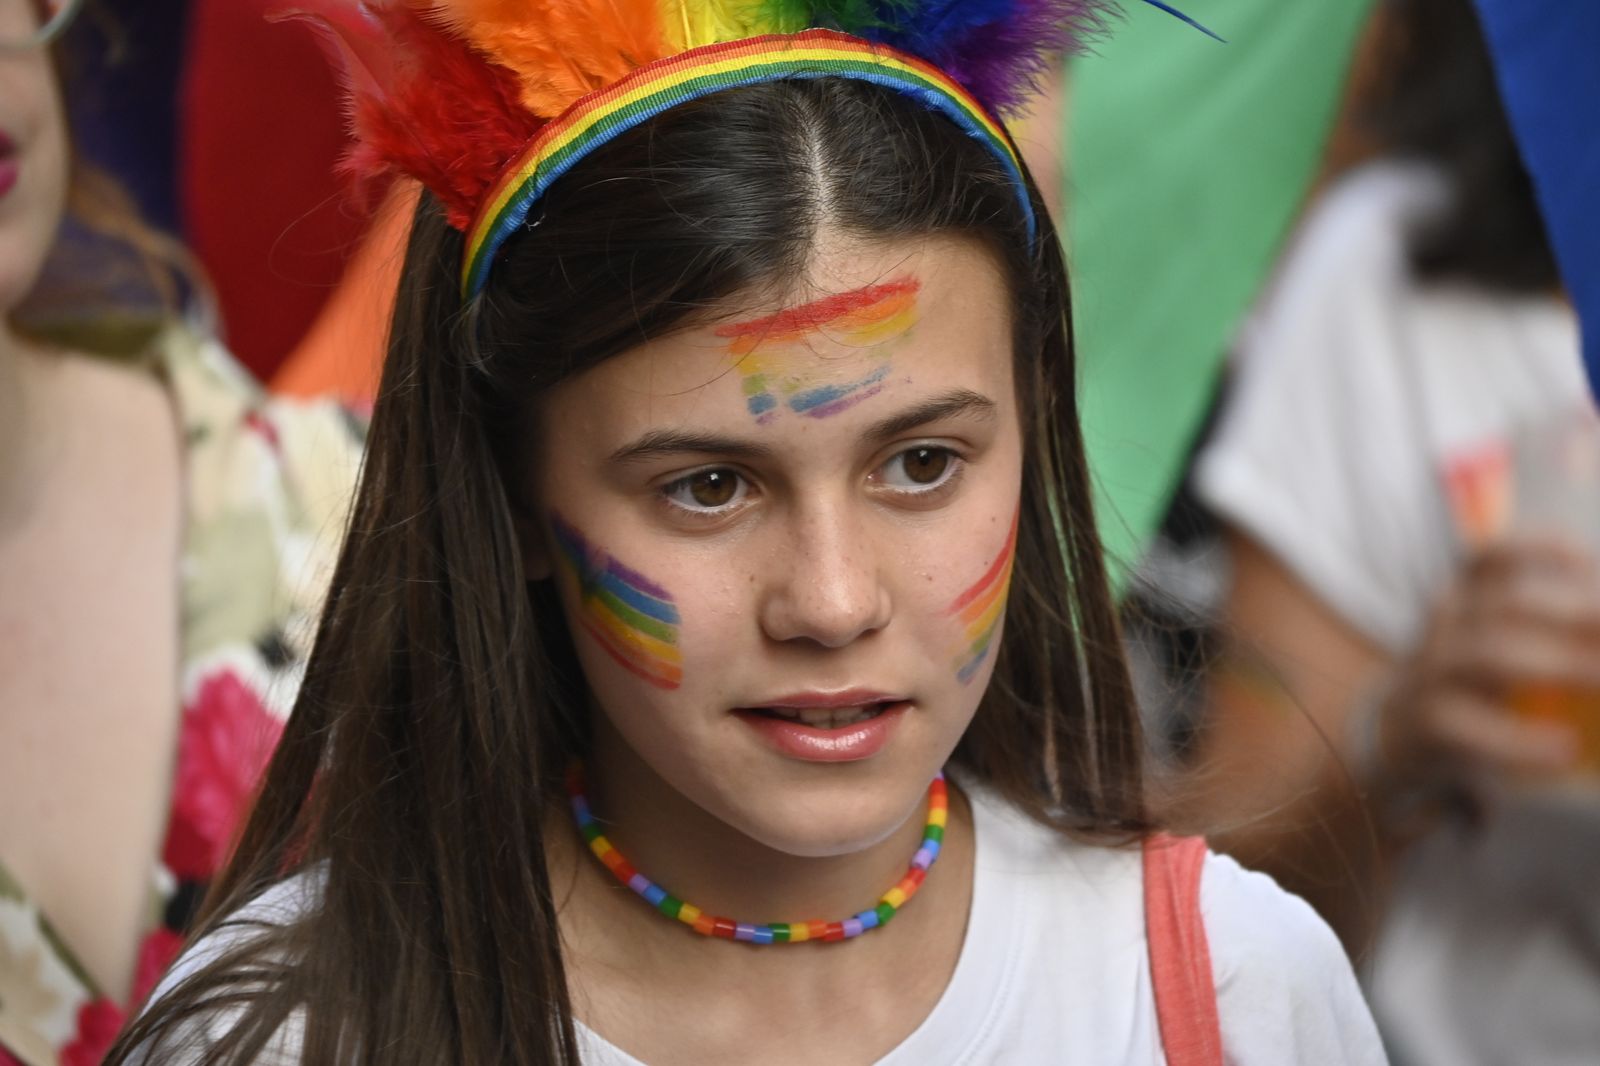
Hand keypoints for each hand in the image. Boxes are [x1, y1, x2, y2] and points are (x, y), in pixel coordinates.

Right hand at [1375, 538, 1599, 788]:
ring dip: (1556, 664)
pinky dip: (1523, 741)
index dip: (1544, 550)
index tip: (1588, 563)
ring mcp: (1431, 671)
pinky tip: (1565, 751)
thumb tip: (1597, 631)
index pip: (1495, 557)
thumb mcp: (1495, 647)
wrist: (1393, 735)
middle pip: (1507, 602)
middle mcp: (1445, 624)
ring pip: (1489, 655)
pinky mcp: (1426, 720)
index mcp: (1464, 598)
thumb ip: (1549, 635)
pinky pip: (1473, 727)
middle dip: (1572, 610)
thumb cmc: (1468, 686)